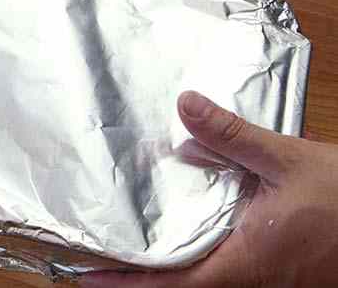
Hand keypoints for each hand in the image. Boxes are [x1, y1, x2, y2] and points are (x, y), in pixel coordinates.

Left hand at [82, 92, 337, 287]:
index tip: (87, 276)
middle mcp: (255, 281)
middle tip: (94, 260)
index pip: (175, 287)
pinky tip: (181, 237)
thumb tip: (185, 106)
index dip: (128, 285)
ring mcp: (270, 282)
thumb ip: (232, 136)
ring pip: (208, 283)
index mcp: (248, 262)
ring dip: (168, 272)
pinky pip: (231, 273)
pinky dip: (197, 261)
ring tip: (124, 249)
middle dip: (139, 280)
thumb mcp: (288, 161)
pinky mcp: (281, 273)